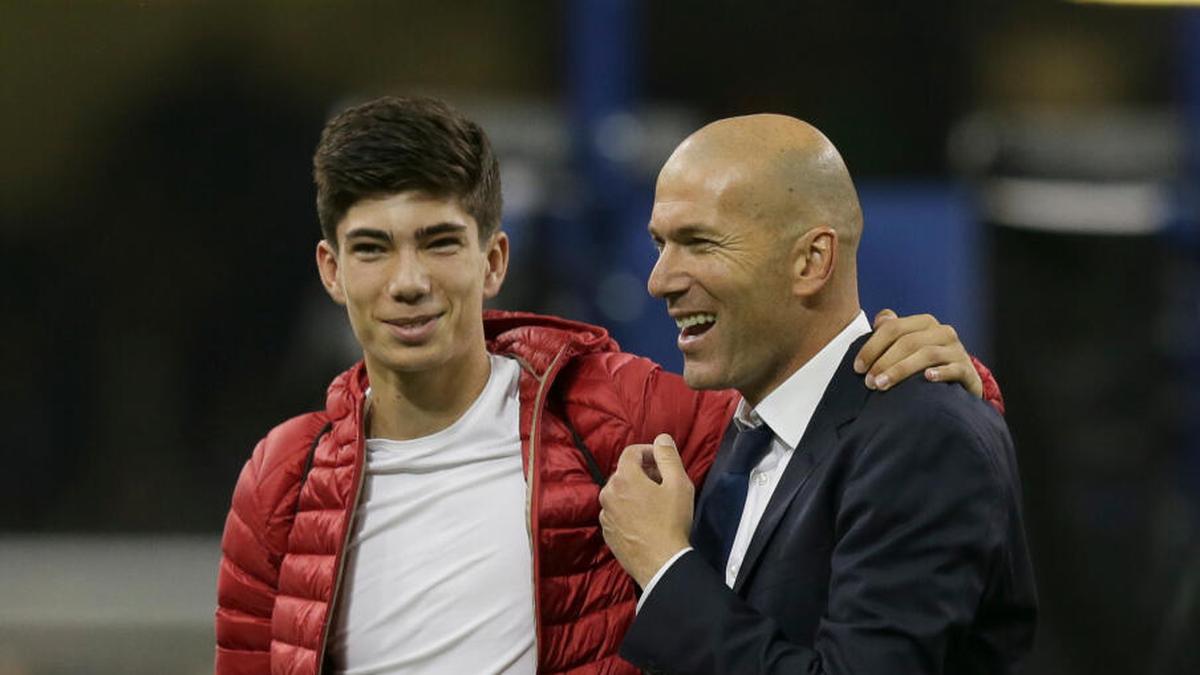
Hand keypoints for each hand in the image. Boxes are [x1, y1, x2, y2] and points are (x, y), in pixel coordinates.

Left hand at [599, 434, 693, 587]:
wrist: (661, 563)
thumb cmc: (671, 521)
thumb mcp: (678, 484)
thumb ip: (668, 456)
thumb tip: (661, 439)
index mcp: (623, 478)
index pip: (631, 452)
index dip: (649, 451)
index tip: (663, 460)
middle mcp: (608, 493)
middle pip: (624, 472)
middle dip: (643, 472)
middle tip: (663, 482)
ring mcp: (605, 514)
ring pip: (619, 493)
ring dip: (634, 491)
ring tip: (655, 503)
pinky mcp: (607, 532)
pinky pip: (616, 511)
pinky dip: (628, 509)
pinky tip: (645, 520)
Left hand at [852, 309, 982, 397]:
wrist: (960, 381)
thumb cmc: (925, 363)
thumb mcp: (908, 345)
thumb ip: (893, 330)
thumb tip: (880, 318)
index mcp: (924, 323)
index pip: (893, 328)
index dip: (872, 346)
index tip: (858, 367)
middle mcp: (942, 332)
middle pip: (908, 342)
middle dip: (884, 362)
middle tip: (869, 382)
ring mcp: (957, 350)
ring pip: (927, 355)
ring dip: (901, 370)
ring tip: (882, 385)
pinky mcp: (968, 370)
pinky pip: (954, 369)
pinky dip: (940, 373)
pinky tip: (926, 379)